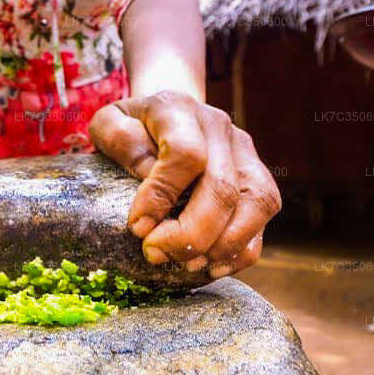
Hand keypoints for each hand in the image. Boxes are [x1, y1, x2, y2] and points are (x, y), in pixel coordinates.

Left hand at [88, 91, 281, 278]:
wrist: (168, 116)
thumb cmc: (133, 128)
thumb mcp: (109, 123)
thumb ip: (118, 140)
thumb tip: (148, 175)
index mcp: (179, 108)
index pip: (185, 154)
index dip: (162, 195)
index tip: (137, 226)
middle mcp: (219, 127)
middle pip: (222, 187)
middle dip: (190, 233)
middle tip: (156, 254)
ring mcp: (245, 152)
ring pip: (256, 204)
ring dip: (222, 245)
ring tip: (187, 265)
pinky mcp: (259, 178)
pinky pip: (265, 219)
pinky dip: (242, 250)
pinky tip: (211, 265)